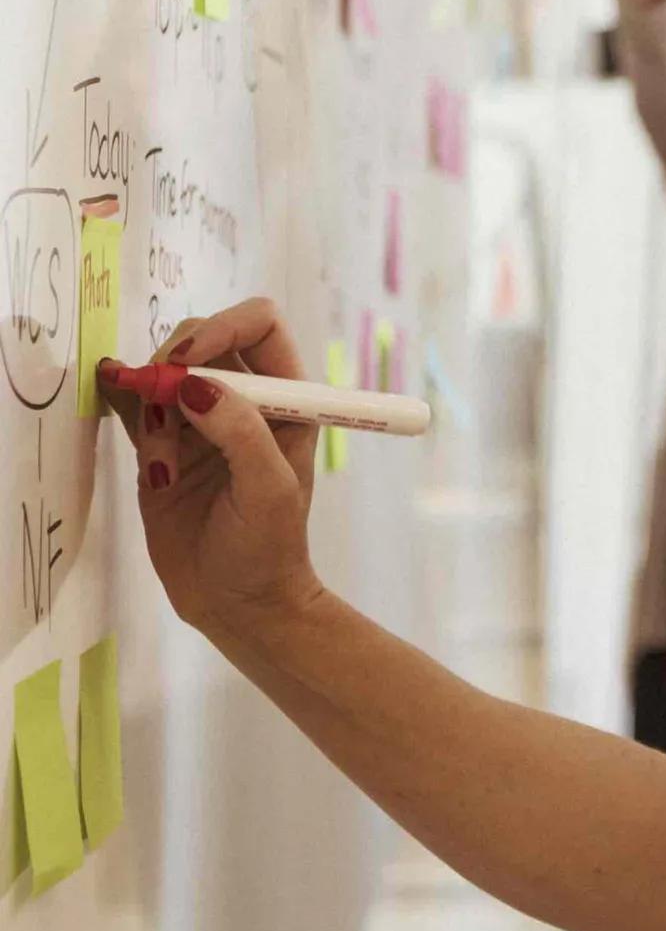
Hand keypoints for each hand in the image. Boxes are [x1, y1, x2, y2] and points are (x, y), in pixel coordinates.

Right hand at [101, 298, 321, 636]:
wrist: (237, 604)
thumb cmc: (269, 548)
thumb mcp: (269, 490)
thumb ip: (240, 432)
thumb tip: (195, 384)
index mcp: (287, 398)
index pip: (259, 326)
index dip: (223, 327)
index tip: (187, 360)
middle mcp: (245, 400)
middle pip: (205, 339)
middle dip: (176, 359)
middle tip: (159, 401)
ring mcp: (201, 421)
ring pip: (166, 372)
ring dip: (151, 395)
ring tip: (160, 456)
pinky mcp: (163, 447)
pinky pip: (138, 405)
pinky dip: (122, 396)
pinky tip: (112, 392)